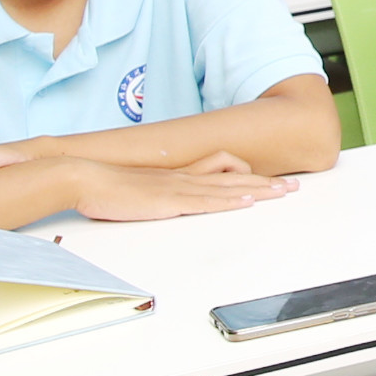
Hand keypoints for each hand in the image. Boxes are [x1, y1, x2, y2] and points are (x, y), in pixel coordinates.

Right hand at [68, 152, 299, 219]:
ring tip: (284, 193)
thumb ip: (152, 196)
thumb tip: (159, 203)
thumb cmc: (103, 189)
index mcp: (176, 176)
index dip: (249, 176)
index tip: (271, 181)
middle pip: (234, 177)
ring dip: (258, 190)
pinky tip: (247, 201)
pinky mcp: (168, 200)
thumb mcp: (135, 193)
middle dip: (266, 183)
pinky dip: (230, 200)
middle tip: (293, 187)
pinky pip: (206, 200)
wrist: (82, 178)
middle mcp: (183, 178)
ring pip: (228, 186)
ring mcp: (177, 188)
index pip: (221, 172)